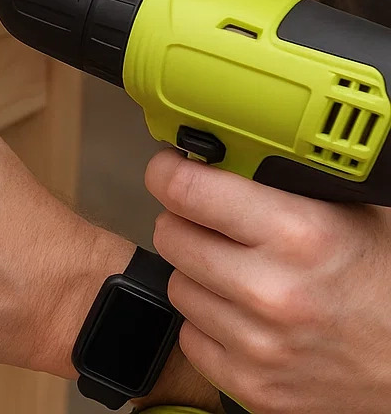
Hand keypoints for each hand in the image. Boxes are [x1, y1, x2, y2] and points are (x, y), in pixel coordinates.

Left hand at [147, 147, 390, 413]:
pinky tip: (241, 314)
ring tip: (236, 272)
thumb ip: (278, 181)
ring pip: (176, 285)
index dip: (168, 172)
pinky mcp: (253, 386)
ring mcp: (259, 344)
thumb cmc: (384, 283)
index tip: (170, 170)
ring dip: (197, 274)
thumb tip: (218, 151)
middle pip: (169, 235)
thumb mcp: (343, 212)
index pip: (185, 189)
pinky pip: (189, 336)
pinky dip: (207, 324)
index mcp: (296, 233)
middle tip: (208, 222)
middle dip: (184, 221)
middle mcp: (270, 290)